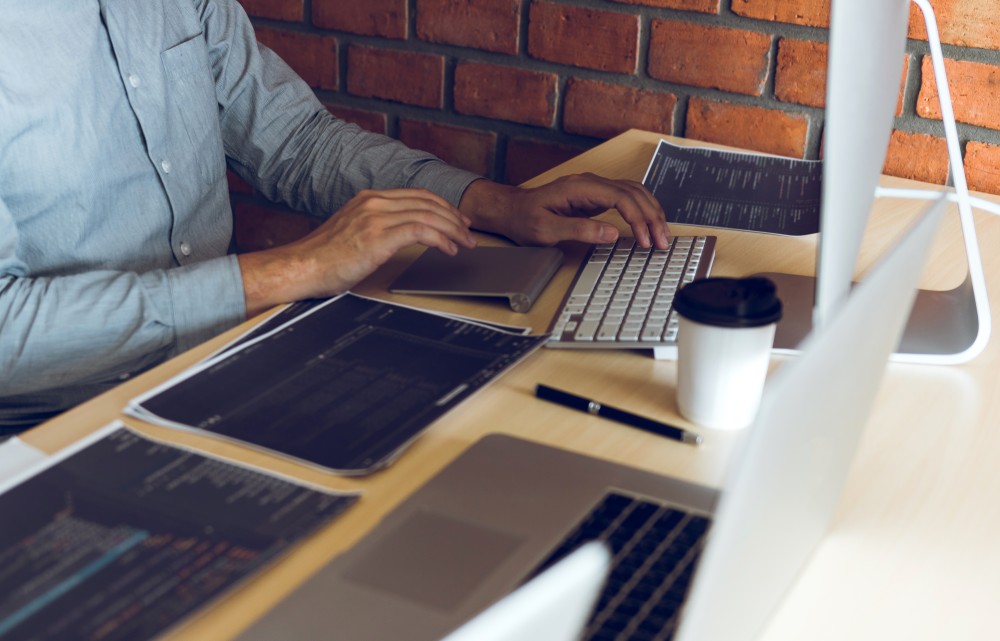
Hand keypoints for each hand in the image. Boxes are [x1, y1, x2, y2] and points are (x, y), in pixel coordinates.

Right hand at [238, 189, 476, 316]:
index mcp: (368, 199)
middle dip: (454, 217)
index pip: (416, 195)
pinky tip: (448, 250)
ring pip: (428, 215)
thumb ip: (376, 227)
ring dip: (453, 230)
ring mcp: (375, 217)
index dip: (442, 206)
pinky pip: (421, 230)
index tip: (457, 219)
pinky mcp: (377, 236)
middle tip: (469, 232)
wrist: (300, 268)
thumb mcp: (352, 233)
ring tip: (465, 244)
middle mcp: (373, 202)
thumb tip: (400, 236)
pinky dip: (441, 239)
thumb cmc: (323, 259)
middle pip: (427, 202)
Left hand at [459, 174, 669, 248]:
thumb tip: (611, 233)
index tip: (645, 240)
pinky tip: (649, 224)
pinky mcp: (596, 196)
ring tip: (662, 235)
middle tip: (663, 242)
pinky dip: (642, 210)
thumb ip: (579, 230)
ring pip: (635, 192)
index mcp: (580, 187)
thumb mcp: (547, 230)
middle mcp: (591, 182)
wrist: (512, 209)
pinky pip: (627, 198)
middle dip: (652, 217)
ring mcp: (595, 187)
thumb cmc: (525, 219)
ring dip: (651, 212)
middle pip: (634, 193)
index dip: (637, 219)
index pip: (621, 197)